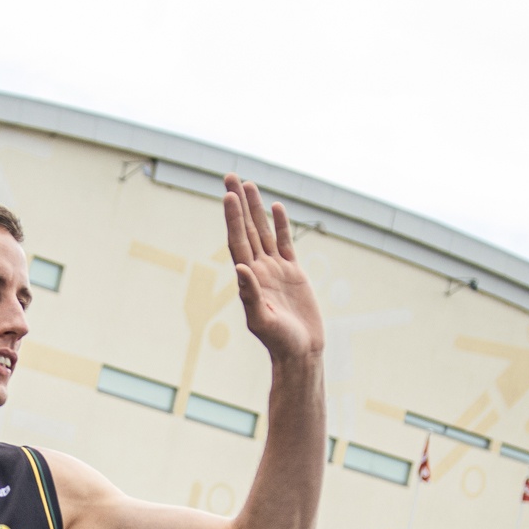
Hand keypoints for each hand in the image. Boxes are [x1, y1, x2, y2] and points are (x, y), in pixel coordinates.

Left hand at [223, 174, 322, 362]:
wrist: (299, 352)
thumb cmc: (279, 341)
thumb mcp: (262, 320)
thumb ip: (251, 295)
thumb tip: (241, 269)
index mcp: (249, 278)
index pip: (238, 241)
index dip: (233, 218)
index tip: (228, 195)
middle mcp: (259, 269)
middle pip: (247, 228)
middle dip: (239, 203)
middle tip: (230, 175)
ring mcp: (276, 269)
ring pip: (265, 231)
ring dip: (256, 208)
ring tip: (250, 184)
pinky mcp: (293, 273)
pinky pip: (286, 243)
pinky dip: (282, 225)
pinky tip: (277, 208)